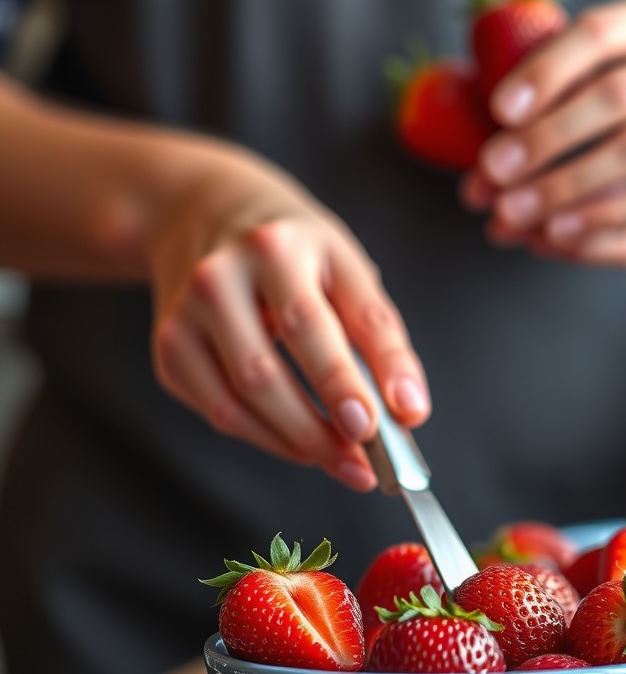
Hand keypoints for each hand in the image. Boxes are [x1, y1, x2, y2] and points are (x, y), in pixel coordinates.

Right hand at [148, 146, 429, 490]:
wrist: (201, 212)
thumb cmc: (293, 252)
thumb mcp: (343, 268)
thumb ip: (378, 335)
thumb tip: (407, 410)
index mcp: (279, 247)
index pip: (321, 322)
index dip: (362, 375)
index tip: (405, 417)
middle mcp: (223, 275)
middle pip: (268, 369)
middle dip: (325, 424)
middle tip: (369, 461)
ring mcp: (187, 311)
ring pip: (241, 398)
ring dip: (299, 442)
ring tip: (344, 460)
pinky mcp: (170, 346)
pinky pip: (219, 409)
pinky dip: (267, 438)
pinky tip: (300, 443)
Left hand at [460, 0, 625, 267]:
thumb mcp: (615, 69)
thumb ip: (555, 100)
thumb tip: (479, 169)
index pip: (599, 34)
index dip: (547, 71)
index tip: (499, 110)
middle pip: (617, 97)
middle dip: (547, 139)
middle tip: (491, 174)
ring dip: (567, 189)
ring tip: (512, 216)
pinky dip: (602, 224)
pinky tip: (556, 237)